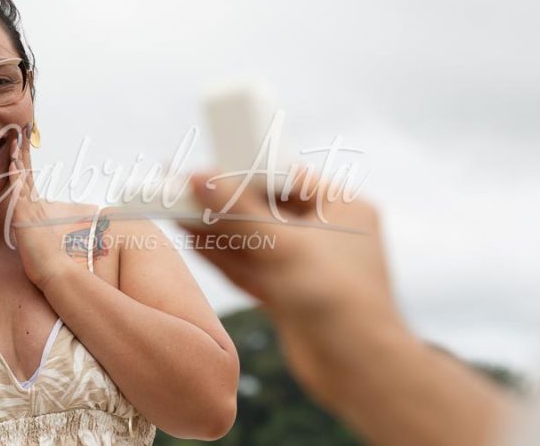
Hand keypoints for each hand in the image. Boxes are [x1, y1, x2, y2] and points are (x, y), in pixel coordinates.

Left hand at [7, 125, 69, 289]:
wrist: (54, 271)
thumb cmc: (45, 260)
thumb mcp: (35, 238)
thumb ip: (32, 227)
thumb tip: (30, 224)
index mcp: (34, 208)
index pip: (27, 179)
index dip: (23, 161)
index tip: (19, 144)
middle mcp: (34, 204)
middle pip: (27, 170)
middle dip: (23, 150)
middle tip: (21, 130)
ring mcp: (31, 208)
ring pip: (24, 176)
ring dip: (19, 156)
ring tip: (15, 137)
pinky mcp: (25, 216)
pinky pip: (20, 191)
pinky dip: (17, 175)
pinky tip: (13, 161)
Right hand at [180, 169, 405, 393]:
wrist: (358, 371)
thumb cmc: (338, 300)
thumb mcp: (285, 246)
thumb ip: (240, 210)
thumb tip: (201, 178)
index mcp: (344, 210)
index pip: (289, 179)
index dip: (248, 173)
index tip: (212, 168)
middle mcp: (328, 235)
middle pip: (268, 209)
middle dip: (227, 203)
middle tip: (188, 189)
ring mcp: (308, 267)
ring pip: (256, 240)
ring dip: (220, 229)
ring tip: (181, 210)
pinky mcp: (291, 294)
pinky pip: (253, 267)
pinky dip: (226, 256)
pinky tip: (195, 240)